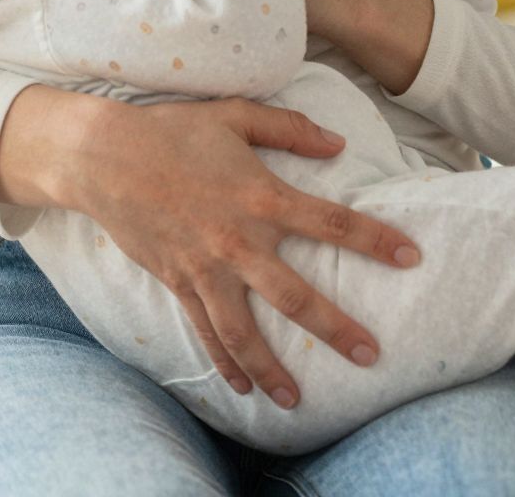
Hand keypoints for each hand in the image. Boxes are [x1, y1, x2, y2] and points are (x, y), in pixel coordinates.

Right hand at [26, 88, 421, 405]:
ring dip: (273, 370)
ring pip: (245, 333)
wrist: (103, 157)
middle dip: (336, 329)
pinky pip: (206, 332)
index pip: (330, 222)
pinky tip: (241, 388)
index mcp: (261, 196)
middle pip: (295, 297)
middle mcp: (238, 241)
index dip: (373, 240)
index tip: (411, 257)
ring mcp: (206, 269)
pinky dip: (224, 363)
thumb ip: (290, 129)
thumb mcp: (236, 114)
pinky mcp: (179, 283)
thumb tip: (338, 144)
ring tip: (298, 401)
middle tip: (371, 356)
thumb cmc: (174, 130)